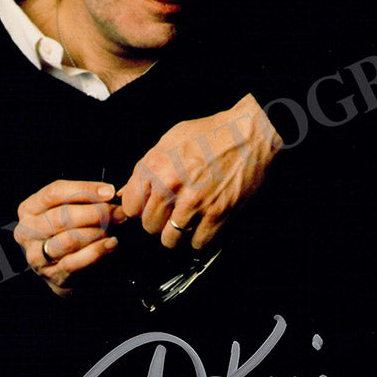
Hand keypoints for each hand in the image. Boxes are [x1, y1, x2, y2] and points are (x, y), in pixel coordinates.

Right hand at [14, 180, 126, 296]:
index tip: (109, 192)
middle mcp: (27, 232)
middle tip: (118, 212)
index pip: (54, 193)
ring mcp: (37, 255)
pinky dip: (96, 251)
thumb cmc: (68, 232)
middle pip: (62, 216)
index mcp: (29, 209)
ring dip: (97, 232)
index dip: (83, 190)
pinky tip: (111, 243)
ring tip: (115, 227)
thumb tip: (108, 193)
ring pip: (69, 239)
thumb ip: (83, 199)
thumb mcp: (68, 210)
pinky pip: (75, 261)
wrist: (66, 269)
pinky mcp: (52, 275)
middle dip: (96, 212)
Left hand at [119, 93, 281, 250]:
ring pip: (171, 239)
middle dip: (159, 222)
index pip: (130, 207)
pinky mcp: (217, 213)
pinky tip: (203, 225)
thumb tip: (126, 192)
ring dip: (178, 234)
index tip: (149, 207)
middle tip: (171, 213)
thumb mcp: (169, 140)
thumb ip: (146, 167)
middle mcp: (171, 184)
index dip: (140, 208)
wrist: (249, 134)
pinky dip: (200, 238)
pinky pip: (198, 242)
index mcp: (155, 165)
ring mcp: (194, 201)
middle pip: (149, 225)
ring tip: (187, 221)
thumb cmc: (212, 133)